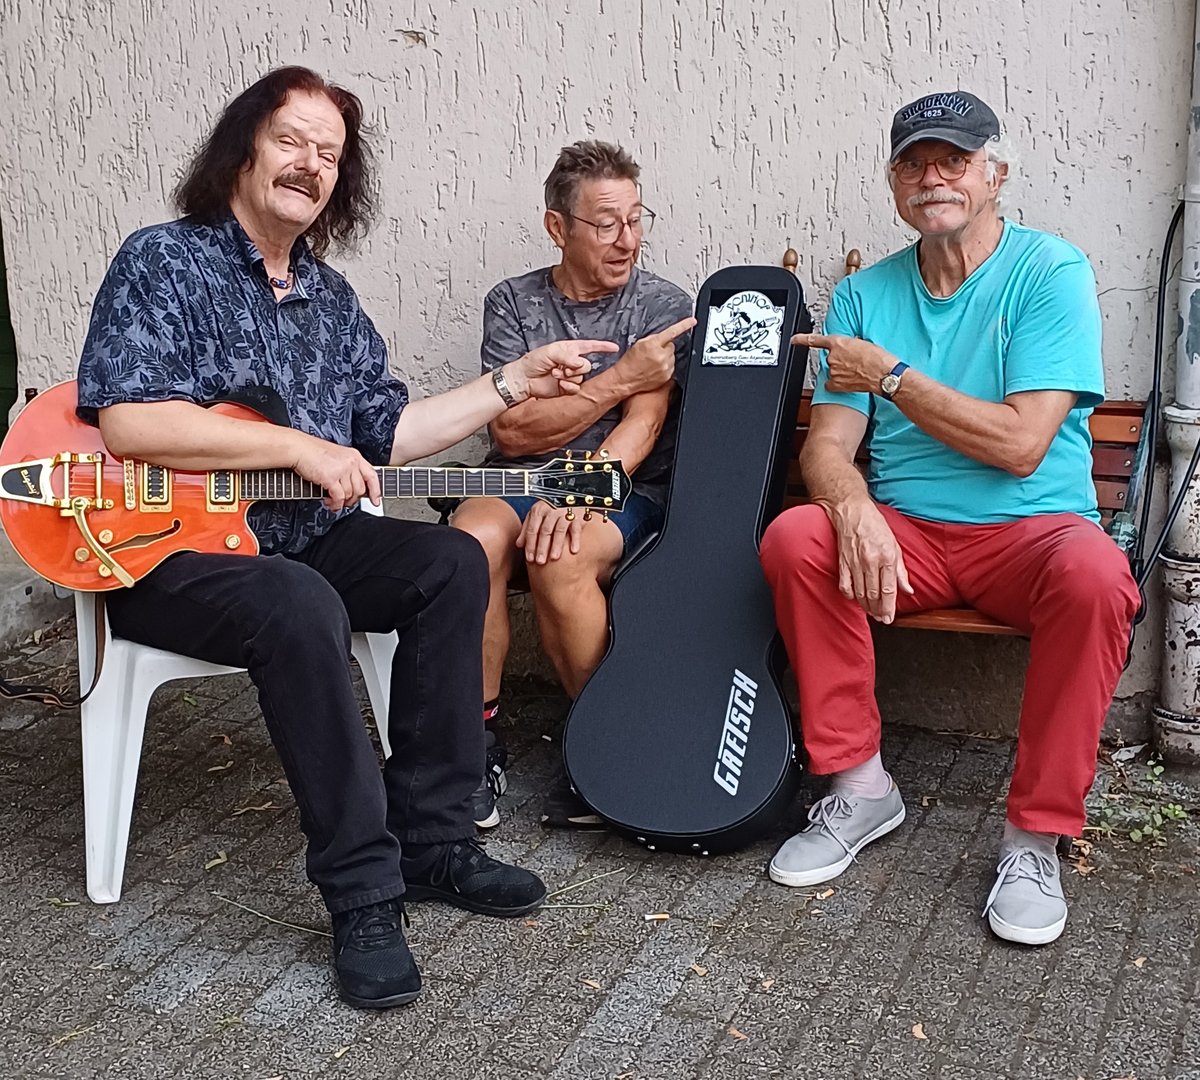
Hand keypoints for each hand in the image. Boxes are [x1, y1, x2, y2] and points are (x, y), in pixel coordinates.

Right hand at [289, 431, 380, 511]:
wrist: (298, 448)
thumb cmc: (313, 452)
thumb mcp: (338, 456)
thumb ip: (348, 469)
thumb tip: (353, 487)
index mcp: (354, 456)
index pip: (372, 475)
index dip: (376, 490)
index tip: (376, 500)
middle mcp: (351, 462)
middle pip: (361, 489)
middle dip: (353, 499)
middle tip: (345, 502)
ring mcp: (342, 470)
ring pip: (350, 494)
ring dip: (342, 502)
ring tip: (333, 501)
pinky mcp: (331, 478)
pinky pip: (339, 497)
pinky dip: (335, 503)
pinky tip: (329, 502)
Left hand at [507, 339, 618, 400]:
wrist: (523, 380)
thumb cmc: (533, 362)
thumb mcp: (550, 352)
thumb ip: (567, 356)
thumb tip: (581, 363)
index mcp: (570, 349)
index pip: (591, 346)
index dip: (603, 347)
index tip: (615, 348)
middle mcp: (572, 362)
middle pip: (587, 365)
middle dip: (576, 367)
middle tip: (562, 368)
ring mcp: (570, 376)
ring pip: (582, 377)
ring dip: (569, 377)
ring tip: (555, 375)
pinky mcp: (566, 388)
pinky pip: (576, 388)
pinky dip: (569, 386)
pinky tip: (560, 385)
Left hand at [515, 501, 583, 563]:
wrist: (570, 497)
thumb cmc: (551, 508)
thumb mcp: (537, 515)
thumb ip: (527, 528)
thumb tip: (519, 545)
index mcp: (538, 510)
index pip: (532, 530)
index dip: (530, 545)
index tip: (530, 558)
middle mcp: (551, 510)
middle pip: (545, 531)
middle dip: (542, 547)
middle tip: (540, 561)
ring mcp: (564, 513)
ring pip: (559, 530)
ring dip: (556, 545)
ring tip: (554, 558)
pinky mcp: (577, 516)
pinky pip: (576, 528)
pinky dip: (575, 539)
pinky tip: (574, 551)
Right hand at [615, 316, 696, 394]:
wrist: (625, 380)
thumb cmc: (630, 362)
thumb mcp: (639, 344)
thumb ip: (653, 339)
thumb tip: (663, 337)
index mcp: (653, 345)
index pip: (672, 332)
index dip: (684, 325)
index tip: (693, 321)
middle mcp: (661, 356)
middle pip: (671, 346)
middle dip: (664, 347)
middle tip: (653, 353)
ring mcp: (665, 367)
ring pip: (672, 356)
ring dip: (665, 357)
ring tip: (652, 362)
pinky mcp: (667, 376)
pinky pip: (671, 366)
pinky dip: (665, 366)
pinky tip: (654, 368)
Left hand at [792, 333, 895, 394]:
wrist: (883, 374)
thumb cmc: (878, 358)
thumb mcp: (863, 344)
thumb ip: (849, 345)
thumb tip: (847, 349)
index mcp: (839, 342)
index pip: (815, 340)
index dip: (802, 339)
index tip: (794, 340)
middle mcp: (832, 356)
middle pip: (830, 358)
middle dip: (839, 361)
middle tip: (855, 363)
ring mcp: (832, 371)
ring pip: (832, 371)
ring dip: (841, 372)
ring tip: (857, 372)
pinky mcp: (835, 384)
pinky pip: (831, 384)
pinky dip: (838, 384)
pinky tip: (849, 381)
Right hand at [826, 498, 913, 622]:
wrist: (852, 511)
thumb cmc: (875, 525)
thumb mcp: (895, 545)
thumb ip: (901, 570)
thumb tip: (908, 590)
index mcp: (887, 556)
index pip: (889, 590)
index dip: (889, 607)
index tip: (889, 618)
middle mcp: (871, 561)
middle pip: (874, 594)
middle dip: (878, 610)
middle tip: (881, 618)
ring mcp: (855, 562)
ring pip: (860, 592)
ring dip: (866, 606)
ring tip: (871, 612)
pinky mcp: (843, 562)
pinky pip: (845, 585)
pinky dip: (850, 595)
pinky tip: (855, 599)